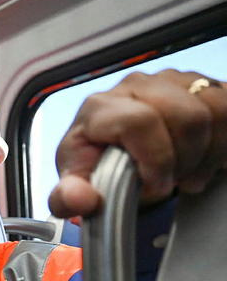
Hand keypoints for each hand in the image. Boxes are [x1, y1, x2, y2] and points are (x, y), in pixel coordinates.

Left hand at [50, 69, 226, 217]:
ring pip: (214, 111)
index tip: (155, 186)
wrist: (118, 152)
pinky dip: (223, 141)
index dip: (155, 160)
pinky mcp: (201, 85)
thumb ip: (69, 197)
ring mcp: (173, 81)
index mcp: (101, 107)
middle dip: (184, 160)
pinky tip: (205, 157)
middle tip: (172, 182)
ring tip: (187, 172)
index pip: (139, 122)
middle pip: (185, 117)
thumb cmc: (98, 165)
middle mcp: (137, 86)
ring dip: (208, 152)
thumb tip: (80, 199)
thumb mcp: (78, 185)